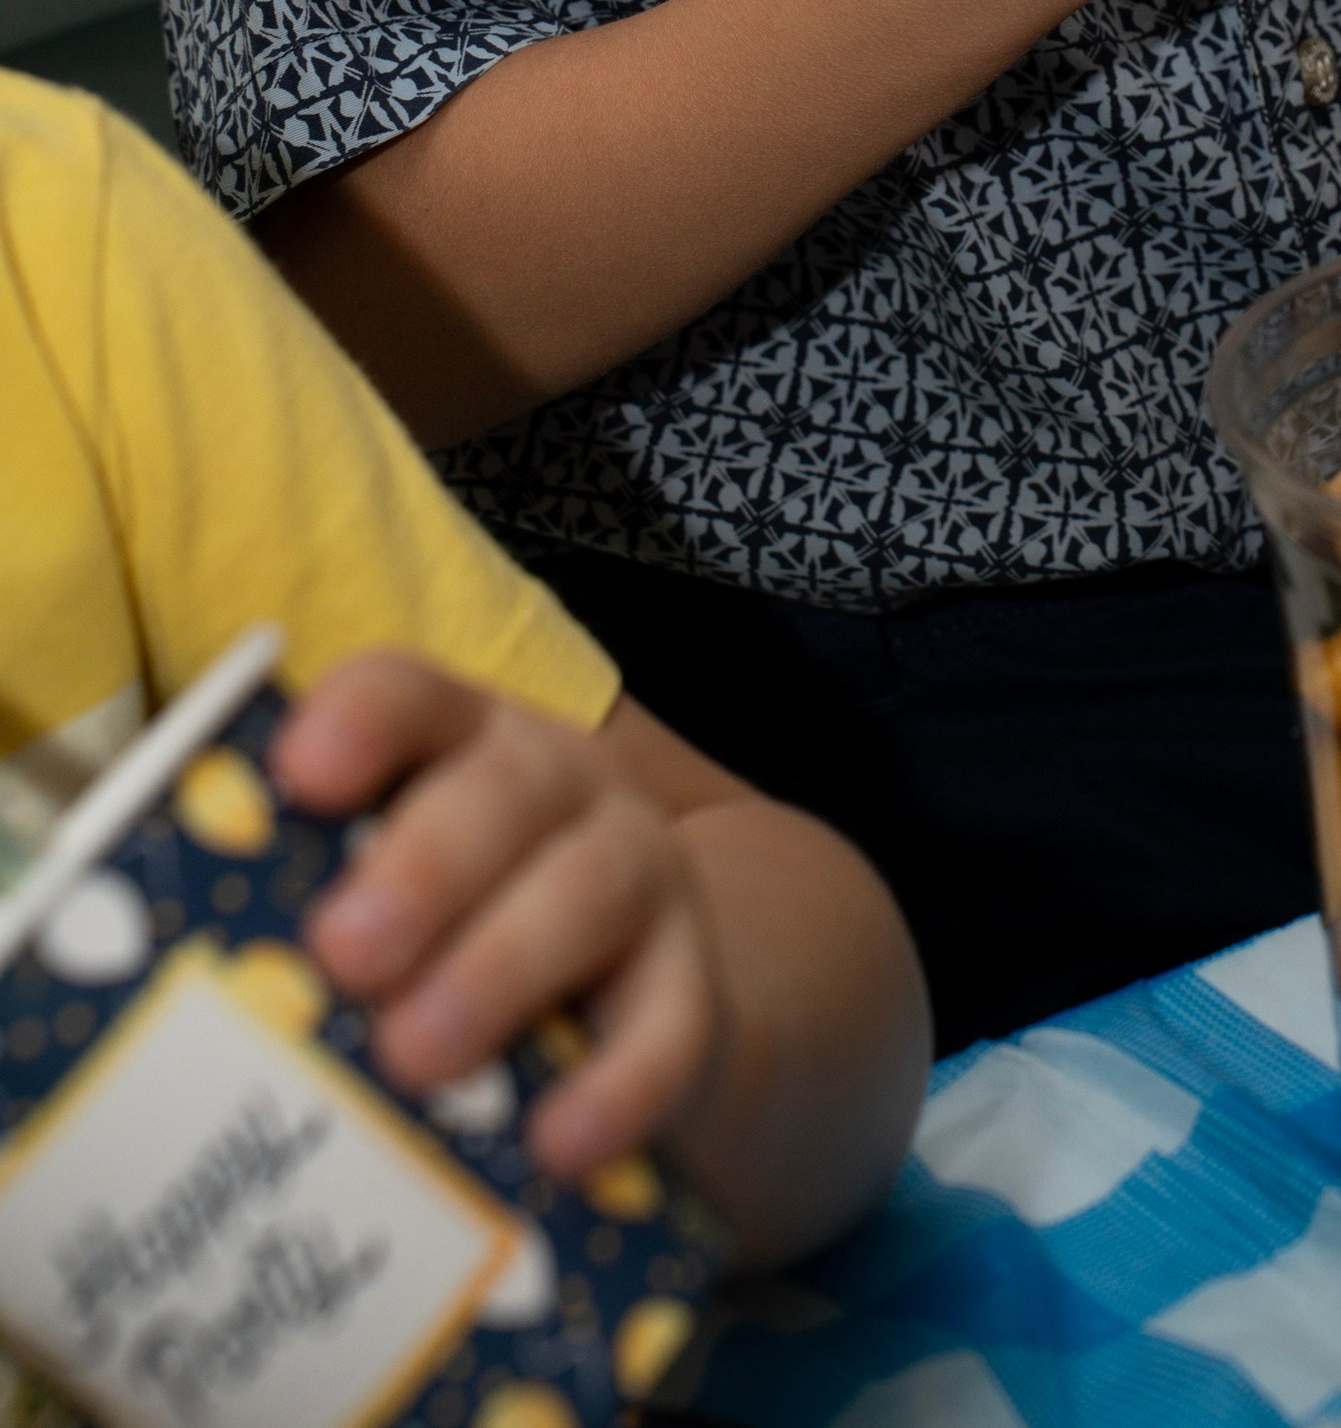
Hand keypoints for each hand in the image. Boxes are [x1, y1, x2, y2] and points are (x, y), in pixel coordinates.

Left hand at [276, 655, 718, 1181]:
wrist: (628, 993)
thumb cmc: (447, 939)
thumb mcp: (380, 894)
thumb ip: (294, 905)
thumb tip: (154, 975)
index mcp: (460, 744)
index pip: (412, 696)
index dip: (362, 721)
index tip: (300, 774)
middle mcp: (557, 787)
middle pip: (504, 788)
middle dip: (425, 865)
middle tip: (344, 953)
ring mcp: (640, 875)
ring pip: (588, 890)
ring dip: (501, 966)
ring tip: (417, 1054)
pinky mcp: (690, 987)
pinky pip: (672, 1026)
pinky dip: (620, 1084)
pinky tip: (558, 1142)